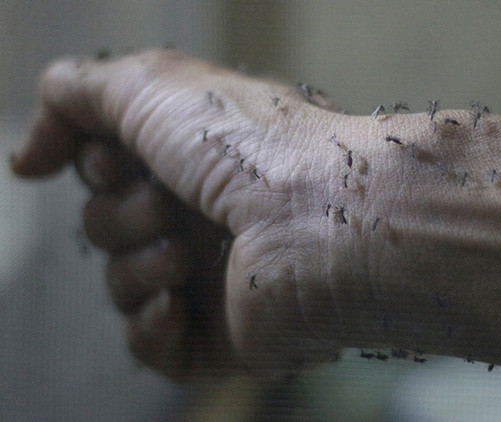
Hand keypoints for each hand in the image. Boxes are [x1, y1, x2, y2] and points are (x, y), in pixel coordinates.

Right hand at [11, 50, 344, 380]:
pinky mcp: (224, 335)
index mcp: (195, 158)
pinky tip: (180, 302)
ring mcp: (215, 277)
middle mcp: (206, 214)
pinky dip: (152, 325)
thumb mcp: (150, 84)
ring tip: (190, 249)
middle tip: (170, 200)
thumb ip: (77, 95)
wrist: (321, 219)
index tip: (116, 155)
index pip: (106, 168)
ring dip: (139, 261)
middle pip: (105, 224)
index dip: (96, 162)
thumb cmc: (251, 146)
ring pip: (121, 282)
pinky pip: (149, 344)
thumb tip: (30, 156)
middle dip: (121, 210)